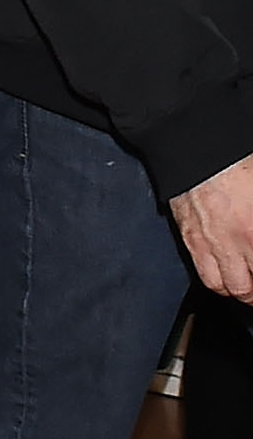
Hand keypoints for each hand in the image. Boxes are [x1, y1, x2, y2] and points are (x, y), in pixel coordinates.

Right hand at [173, 155, 252, 300]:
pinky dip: (220, 284)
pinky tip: (228, 279)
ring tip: (249, 289)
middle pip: (249, 287)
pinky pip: (207, 276)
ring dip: (243, 292)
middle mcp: (237, 242)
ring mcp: (212, 244)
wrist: (195, 147)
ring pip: (230, 288)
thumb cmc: (234, 160)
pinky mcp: (191, 240)